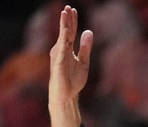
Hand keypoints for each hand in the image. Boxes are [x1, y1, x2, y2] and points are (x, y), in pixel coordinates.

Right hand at [48, 5, 92, 126]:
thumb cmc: (73, 80)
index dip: (72, 21)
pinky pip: (62, 48)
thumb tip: (88, 31)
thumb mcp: (84, 62)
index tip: (73, 10)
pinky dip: (64, 38)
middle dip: (67, 19)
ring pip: (62, 37)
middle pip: (65, 31)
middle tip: (68, 7)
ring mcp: (58, 56)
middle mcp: (60, 50)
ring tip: (65, 12)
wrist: (66, 96)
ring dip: (64, 25)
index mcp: (66, 49)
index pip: (70, 32)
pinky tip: (67, 30)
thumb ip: (85, 47)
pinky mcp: (59, 62)